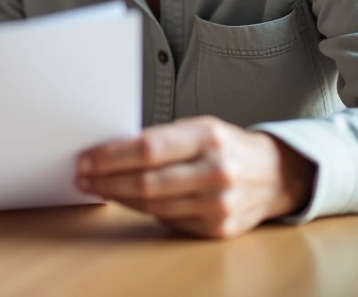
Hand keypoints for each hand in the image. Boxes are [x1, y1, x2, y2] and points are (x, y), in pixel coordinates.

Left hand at [76, 116, 315, 238]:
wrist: (274, 175)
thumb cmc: (225, 145)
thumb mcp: (199, 127)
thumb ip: (161, 138)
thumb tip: (109, 150)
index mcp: (208, 137)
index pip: (148, 148)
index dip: (111, 156)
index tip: (86, 158)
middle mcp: (216, 171)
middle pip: (147, 182)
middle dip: (107, 181)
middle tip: (83, 177)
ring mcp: (220, 204)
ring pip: (154, 206)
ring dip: (118, 198)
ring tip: (97, 188)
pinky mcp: (219, 229)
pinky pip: (169, 221)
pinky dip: (143, 211)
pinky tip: (127, 201)